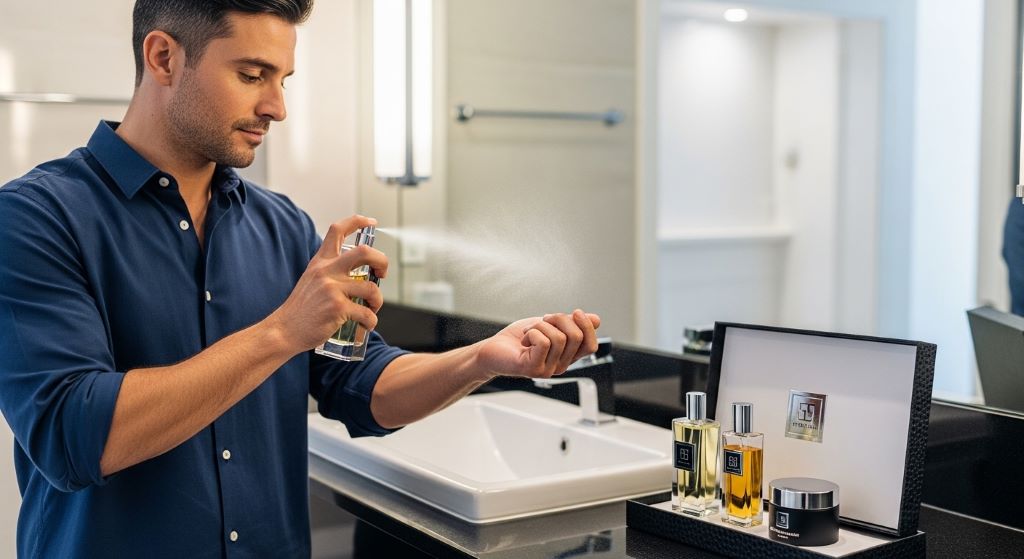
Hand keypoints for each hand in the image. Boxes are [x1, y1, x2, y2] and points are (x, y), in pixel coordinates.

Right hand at [267, 215, 388, 351]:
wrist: (284, 330)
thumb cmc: (301, 309)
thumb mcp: (311, 280)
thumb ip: (329, 272)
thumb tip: (358, 274)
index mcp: (320, 262)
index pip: (337, 230)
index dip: (357, 221)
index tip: (371, 222)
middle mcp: (326, 271)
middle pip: (365, 252)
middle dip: (382, 261)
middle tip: (382, 273)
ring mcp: (332, 288)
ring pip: (371, 288)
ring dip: (378, 301)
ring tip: (372, 309)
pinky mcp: (337, 308)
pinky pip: (366, 313)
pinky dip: (371, 321)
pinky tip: (366, 324)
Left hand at [476, 309, 600, 378]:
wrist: (492, 350)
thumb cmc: (518, 338)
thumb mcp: (548, 325)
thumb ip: (570, 323)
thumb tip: (596, 320)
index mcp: (567, 356)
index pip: (591, 345)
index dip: (587, 326)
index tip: (575, 312)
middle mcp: (560, 366)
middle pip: (577, 337)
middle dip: (560, 319)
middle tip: (544, 319)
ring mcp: (547, 370)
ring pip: (559, 337)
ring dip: (541, 325)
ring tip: (529, 331)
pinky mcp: (533, 369)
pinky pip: (543, 342)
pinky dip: (532, 332)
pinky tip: (524, 340)